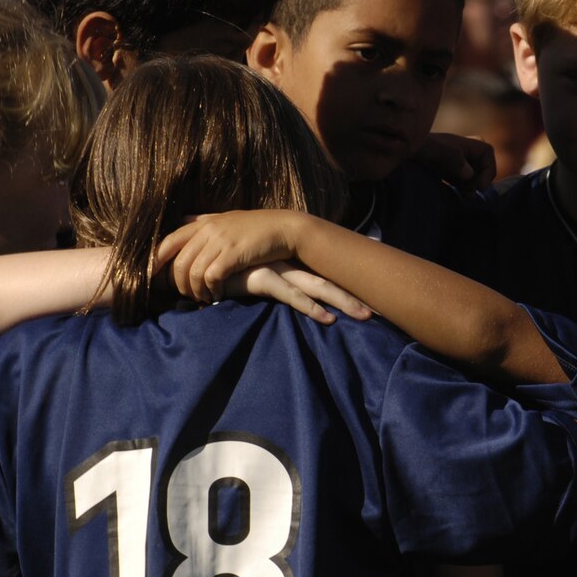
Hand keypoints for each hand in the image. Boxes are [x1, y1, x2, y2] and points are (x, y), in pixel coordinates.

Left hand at [156, 212, 302, 303]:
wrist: (284, 229)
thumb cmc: (255, 227)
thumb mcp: (225, 219)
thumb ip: (203, 220)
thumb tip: (183, 218)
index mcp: (202, 223)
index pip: (168, 242)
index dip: (155, 261)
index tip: (151, 278)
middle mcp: (208, 230)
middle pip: (179, 263)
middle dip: (180, 284)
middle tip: (189, 295)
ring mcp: (221, 241)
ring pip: (194, 272)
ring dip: (196, 290)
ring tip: (204, 297)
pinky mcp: (234, 254)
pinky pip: (212, 277)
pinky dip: (211, 290)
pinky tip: (217, 294)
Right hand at [232, 262, 371, 323]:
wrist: (197, 257)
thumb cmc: (223, 269)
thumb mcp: (251, 275)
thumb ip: (267, 282)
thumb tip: (282, 293)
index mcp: (288, 263)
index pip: (324, 273)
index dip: (347, 284)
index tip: (371, 294)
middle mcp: (288, 264)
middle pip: (329, 279)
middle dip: (355, 294)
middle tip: (380, 308)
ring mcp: (277, 270)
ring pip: (318, 287)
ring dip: (343, 302)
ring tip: (365, 315)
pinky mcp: (263, 279)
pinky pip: (293, 296)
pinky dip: (312, 309)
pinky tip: (328, 320)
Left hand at [410, 130, 497, 194]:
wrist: (408, 153)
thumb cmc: (423, 148)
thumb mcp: (438, 151)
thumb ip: (454, 159)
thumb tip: (469, 174)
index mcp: (472, 145)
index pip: (489, 159)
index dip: (488, 173)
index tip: (479, 187)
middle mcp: (470, 154)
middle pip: (483, 172)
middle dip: (476, 184)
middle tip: (465, 192)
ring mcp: (463, 165)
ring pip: (475, 181)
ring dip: (468, 189)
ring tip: (458, 191)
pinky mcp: (455, 175)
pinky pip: (466, 186)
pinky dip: (462, 191)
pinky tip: (454, 192)